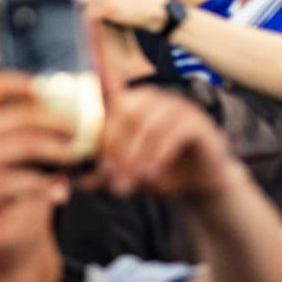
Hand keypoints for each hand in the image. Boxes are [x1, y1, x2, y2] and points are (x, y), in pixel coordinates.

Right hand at [0, 74, 76, 237]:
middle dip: (58, 120)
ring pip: (35, 146)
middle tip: (74, 127)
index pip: (5, 85)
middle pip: (30, 116)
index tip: (46, 93)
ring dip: (61, 150)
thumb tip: (27, 113)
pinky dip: (50, 184)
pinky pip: (31, 181)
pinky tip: (59, 187)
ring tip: (74, 154)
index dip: (30, 87)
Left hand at [91, 86, 237, 202]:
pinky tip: (152, 173)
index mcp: (134, 103)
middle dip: (116, 145)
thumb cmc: (162, 171)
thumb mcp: (131, 173)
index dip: (102, 105)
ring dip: (136, 154)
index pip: (111, 97)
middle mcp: (155, 99)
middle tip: (111, 174)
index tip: (96, 115)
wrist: (201, 184)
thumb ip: (108, 174)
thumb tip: (80, 182)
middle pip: (126, 110)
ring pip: (149, 124)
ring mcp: (178, 107)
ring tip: (130, 180)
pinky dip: (159, 154)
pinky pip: (175, 132)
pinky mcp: (198, 123)